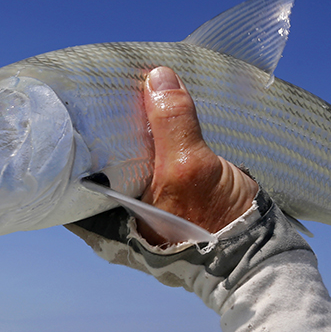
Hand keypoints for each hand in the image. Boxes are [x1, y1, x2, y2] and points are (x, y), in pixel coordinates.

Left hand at [69, 66, 330, 331]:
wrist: (257, 253)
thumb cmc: (217, 223)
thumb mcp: (191, 167)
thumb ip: (172, 124)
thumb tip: (157, 78)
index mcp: (108, 217)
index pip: (73, 173)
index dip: (73, 138)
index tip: (76, 99)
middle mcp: (118, 213)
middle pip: (101, 159)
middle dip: (104, 125)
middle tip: (105, 84)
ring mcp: (143, 205)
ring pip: (127, 156)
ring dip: (132, 126)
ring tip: (128, 88)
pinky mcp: (168, 194)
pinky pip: (151, 156)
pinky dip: (153, 134)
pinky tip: (156, 109)